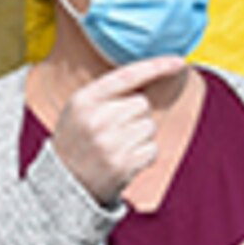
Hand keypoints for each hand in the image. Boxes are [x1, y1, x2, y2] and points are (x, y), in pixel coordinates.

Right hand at [49, 55, 185, 206]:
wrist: (65, 183)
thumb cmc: (76, 141)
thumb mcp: (79, 109)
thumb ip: (107, 93)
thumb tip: (149, 75)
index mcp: (84, 100)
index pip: (127, 75)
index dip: (156, 66)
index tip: (179, 61)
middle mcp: (97, 119)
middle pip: (142, 103)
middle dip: (135, 116)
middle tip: (115, 132)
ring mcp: (111, 142)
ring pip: (150, 126)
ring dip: (140, 137)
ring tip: (117, 147)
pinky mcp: (123, 164)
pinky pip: (152, 149)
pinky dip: (144, 156)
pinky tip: (124, 161)